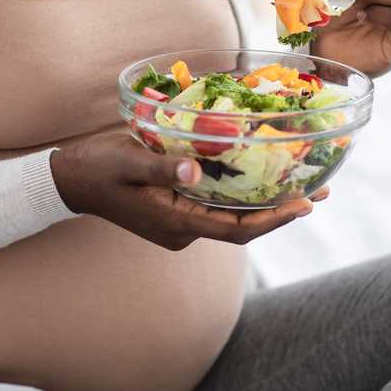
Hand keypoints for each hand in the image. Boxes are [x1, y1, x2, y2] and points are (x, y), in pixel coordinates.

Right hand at [49, 128, 328, 250]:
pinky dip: (245, 194)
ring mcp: (181, 225)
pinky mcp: (178, 213)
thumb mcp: (128, 159)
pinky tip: (264, 175)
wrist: (69, 180)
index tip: (306, 203)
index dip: (275, 218)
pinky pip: (219, 208)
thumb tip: (196, 170)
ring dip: (268, 201)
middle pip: (243, 225)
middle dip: (282, 207)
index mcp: (176, 222)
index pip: (237, 228)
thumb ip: (162, 163)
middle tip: (321, 188)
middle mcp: (183, 231)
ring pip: (233, 216)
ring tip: (304, 180)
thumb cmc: (97, 167)